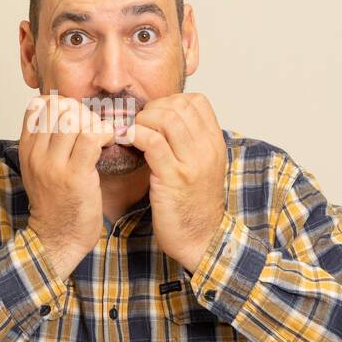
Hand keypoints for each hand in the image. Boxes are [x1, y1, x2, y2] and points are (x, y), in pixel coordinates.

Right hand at [18, 94, 115, 280]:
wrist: (57, 239)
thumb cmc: (56, 205)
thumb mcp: (40, 169)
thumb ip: (48, 143)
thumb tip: (70, 115)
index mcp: (27, 149)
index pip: (39, 105)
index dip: (63, 104)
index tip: (78, 118)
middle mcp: (36, 154)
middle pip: (59, 107)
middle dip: (83, 111)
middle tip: (94, 128)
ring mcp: (53, 165)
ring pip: (75, 118)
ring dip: (95, 123)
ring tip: (102, 138)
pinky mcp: (74, 176)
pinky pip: (91, 137)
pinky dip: (105, 134)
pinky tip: (109, 145)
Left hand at [123, 93, 226, 272]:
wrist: (201, 239)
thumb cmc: (194, 205)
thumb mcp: (201, 167)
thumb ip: (190, 143)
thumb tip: (164, 119)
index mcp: (215, 144)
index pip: (197, 102)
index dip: (171, 101)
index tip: (155, 116)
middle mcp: (207, 150)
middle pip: (179, 106)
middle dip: (152, 109)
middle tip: (138, 124)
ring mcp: (192, 163)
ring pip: (166, 119)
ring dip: (142, 121)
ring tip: (132, 133)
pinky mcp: (173, 178)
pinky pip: (152, 143)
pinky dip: (135, 135)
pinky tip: (126, 141)